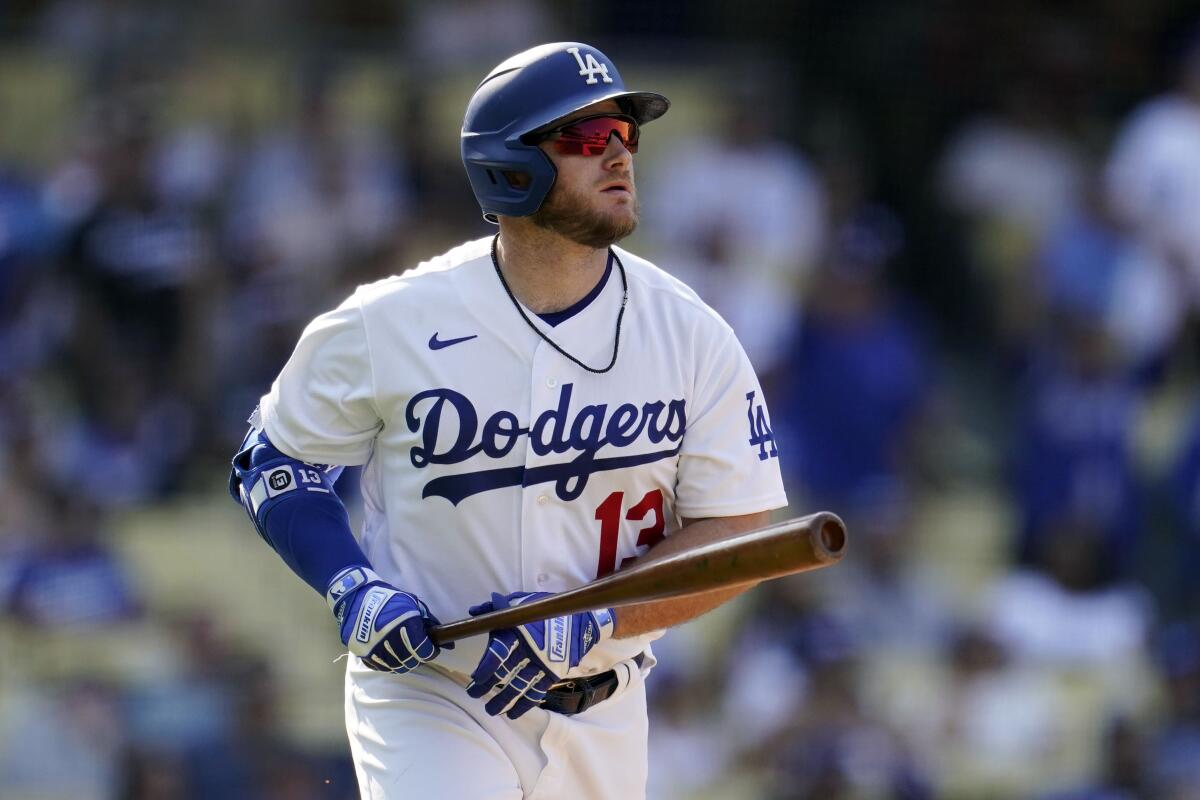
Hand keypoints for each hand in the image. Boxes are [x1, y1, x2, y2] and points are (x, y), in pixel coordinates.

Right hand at [326, 566, 450, 672]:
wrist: (356, 597)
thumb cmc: (389, 599)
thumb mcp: (412, 604)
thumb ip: (428, 622)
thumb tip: (445, 641)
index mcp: (405, 625)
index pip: (424, 651)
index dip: (431, 652)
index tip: (432, 648)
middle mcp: (390, 640)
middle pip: (410, 661)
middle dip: (418, 657)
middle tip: (418, 650)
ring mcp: (374, 648)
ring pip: (396, 666)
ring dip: (404, 662)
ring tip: (405, 653)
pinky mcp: (362, 653)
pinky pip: (380, 666)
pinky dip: (388, 664)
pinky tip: (392, 656)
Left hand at [466, 591, 613, 718]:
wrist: (579, 616)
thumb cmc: (544, 609)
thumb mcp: (521, 601)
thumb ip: (496, 607)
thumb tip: (474, 611)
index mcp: (518, 630)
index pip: (499, 651)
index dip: (486, 666)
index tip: (475, 678)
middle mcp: (528, 649)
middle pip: (504, 672)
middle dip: (486, 685)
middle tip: (473, 694)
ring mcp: (541, 663)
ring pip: (518, 686)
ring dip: (502, 700)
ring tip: (490, 710)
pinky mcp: (552, 673)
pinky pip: (536, 692)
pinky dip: (524, 705)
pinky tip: (512, 714)